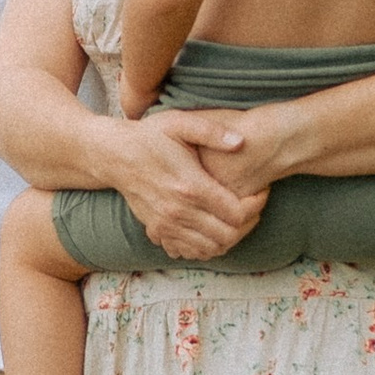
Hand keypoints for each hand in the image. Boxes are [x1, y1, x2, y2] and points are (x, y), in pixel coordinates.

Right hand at [113, 109, 269, 260]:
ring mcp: (166, 225)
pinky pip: (189, 252)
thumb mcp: (179, 123)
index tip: (260, 191)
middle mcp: (178, 211)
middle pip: (228, 236)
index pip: (236, 213)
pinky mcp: (158, 231)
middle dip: (248, 223)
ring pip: (211, 249)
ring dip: (230, 238)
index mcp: (190, 185)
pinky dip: (206, 246)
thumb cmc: (150, 136)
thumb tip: (241, 142)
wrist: (114, 155)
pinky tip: (212, 229)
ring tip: (236, 218)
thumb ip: (212, 132)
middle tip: (252, 206)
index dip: (255, 205)